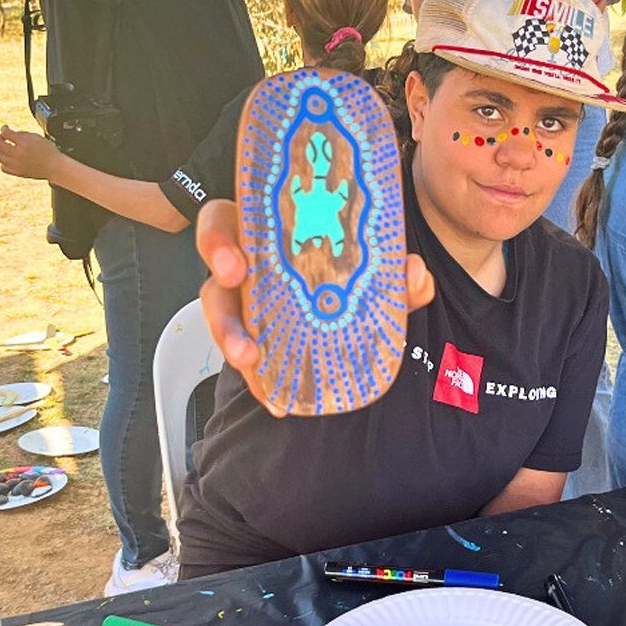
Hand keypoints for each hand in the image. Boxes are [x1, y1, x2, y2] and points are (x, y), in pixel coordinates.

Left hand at [0, 125, 61, 179]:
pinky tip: (9, 159)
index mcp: (24, 143)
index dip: (4, 128)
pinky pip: (3, 167)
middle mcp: (18, 154)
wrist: (55, 167)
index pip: (5, 133)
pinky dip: (4, 163)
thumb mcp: (36, 137)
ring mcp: (17, 164)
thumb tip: (8, 133)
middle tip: (2, 137)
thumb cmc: (48, 151)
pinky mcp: (17, 173)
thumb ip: (22, 134)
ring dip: (0, 151)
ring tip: (6, 149)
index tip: (5, 128)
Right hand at [196, 199, 435, 389]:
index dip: (216, 243)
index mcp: (261, 233)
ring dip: (233, 342)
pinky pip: (249, 362)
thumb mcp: (369, 262)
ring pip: (223, 323)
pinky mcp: (255, 341)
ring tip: (251, 361)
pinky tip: (277, 401)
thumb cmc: (346, 265)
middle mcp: (245, 268)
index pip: (219, 224)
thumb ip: (393, 269)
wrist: (356, 298)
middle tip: (242, 331)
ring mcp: (245, 307)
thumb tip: (412, 271)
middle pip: (213, 282)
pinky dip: (264, 381)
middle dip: (220, 304)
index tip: (233, 267)